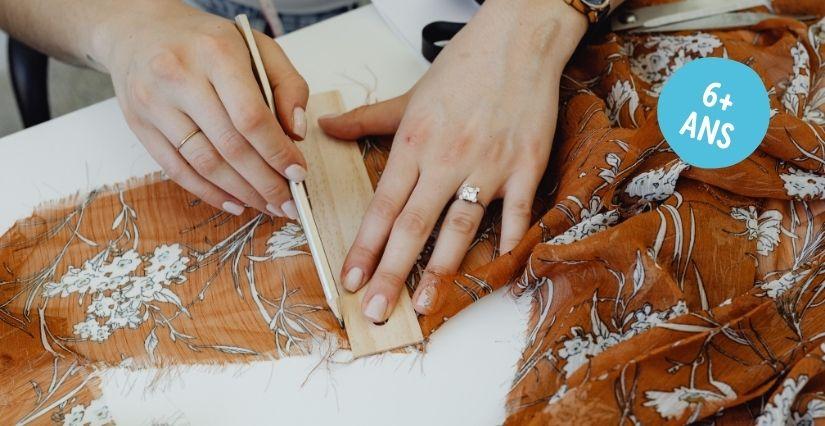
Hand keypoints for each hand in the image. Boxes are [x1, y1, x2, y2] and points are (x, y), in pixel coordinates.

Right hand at [98, 0, 307, 217]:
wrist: (141, 30)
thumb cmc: (207, 41)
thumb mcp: (257, 47)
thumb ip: (288, 85)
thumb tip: (296, 133)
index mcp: (215, 53)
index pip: (251, 117)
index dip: (277, 152)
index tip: (298, 174)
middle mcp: (179, 77)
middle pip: (229, 146)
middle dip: (265, 182)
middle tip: (288, 203)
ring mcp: (154, 103)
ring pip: (204, 163)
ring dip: (241, 193)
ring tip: (267, 205)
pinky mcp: (140, 125)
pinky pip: (177, 170)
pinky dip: (209, 193)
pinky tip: (234, 203)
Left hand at [319, 0, 587, 321]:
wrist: (518, 39)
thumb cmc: (464, 66)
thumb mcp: (410, 94)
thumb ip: (367, 120)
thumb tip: (324, 129)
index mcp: (415, 142)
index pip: (383, 205)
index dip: (364, 246)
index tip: (349, 280)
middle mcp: (447, 158)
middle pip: (414, 225)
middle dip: (391, 272)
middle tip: (376, 310)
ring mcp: (489, 163)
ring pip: (460, 225)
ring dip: (441, 268)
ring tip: (425, 303)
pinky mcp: (526, 163)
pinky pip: (516, 209)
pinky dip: (509, 237)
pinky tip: (499, 265)